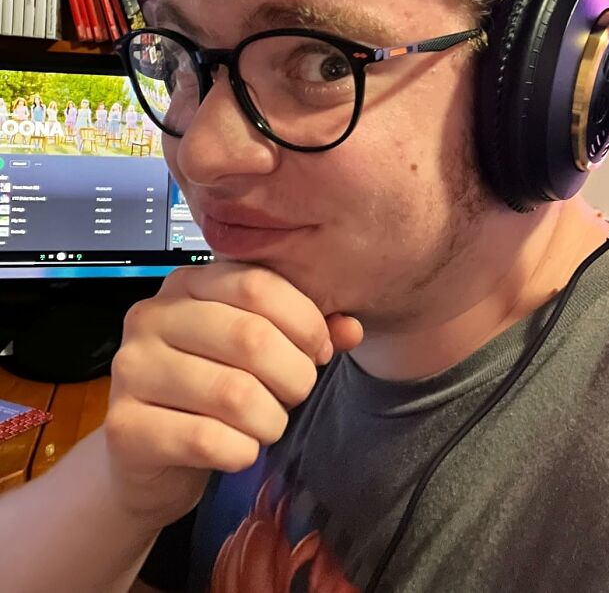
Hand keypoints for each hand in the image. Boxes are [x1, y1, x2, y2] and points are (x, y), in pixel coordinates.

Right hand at [103, 263, 362, 526]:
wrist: (148, 459)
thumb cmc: (213, 390)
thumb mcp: (260, 350)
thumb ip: (306, 331)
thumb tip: (351, 329)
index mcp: (188, 282)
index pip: (258, 285)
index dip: (305, 321)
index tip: (321, 351)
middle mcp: (151, 315)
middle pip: (250, 337)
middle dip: (294, 375)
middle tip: (297, 394)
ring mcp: (131, 368)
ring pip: (233, 393)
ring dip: (271, 419)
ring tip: (269, 424)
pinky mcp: (124, 425)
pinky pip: (206, 439)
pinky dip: (241, 451)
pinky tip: (241, 450)